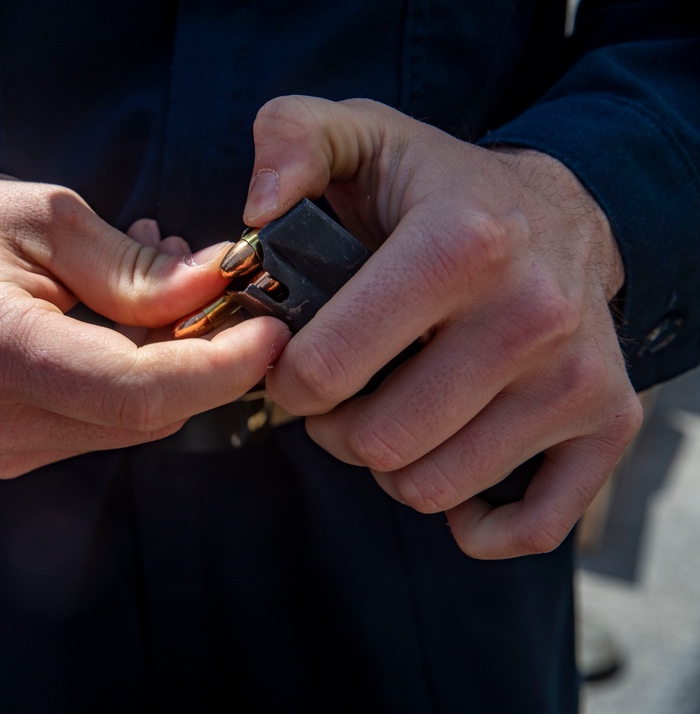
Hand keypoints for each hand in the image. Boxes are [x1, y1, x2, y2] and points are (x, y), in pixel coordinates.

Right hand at [0, 175, 288, 476]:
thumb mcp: (43, 216)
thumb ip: (134, 267)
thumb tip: (219, 290)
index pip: (135, 390)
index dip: (220, 368)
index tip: (274, 332)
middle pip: (144, 413)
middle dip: (206, 357)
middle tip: (218, 285)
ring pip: (133, 422)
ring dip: (172, 362)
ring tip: (157, 281)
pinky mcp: (8, 455)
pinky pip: (104, 424)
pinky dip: (137, 377)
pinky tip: (126, 320)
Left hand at [243, 97, 642, 558]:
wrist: (560, 209)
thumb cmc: (438, 187)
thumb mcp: (361, 136)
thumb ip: (292, 141)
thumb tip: (258, 207)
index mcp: (461, 243)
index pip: (328, 368)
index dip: (288, 380)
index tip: (294, 364)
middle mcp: (532, 315)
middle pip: (377, 443)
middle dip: (335, 427)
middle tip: (341, 391)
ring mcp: (577, 376)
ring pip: (433, 486)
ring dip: (391, 463)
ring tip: (392, 410)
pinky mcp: (607, 420)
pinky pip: (532, 526)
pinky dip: (477, 519)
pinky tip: (453, 471)